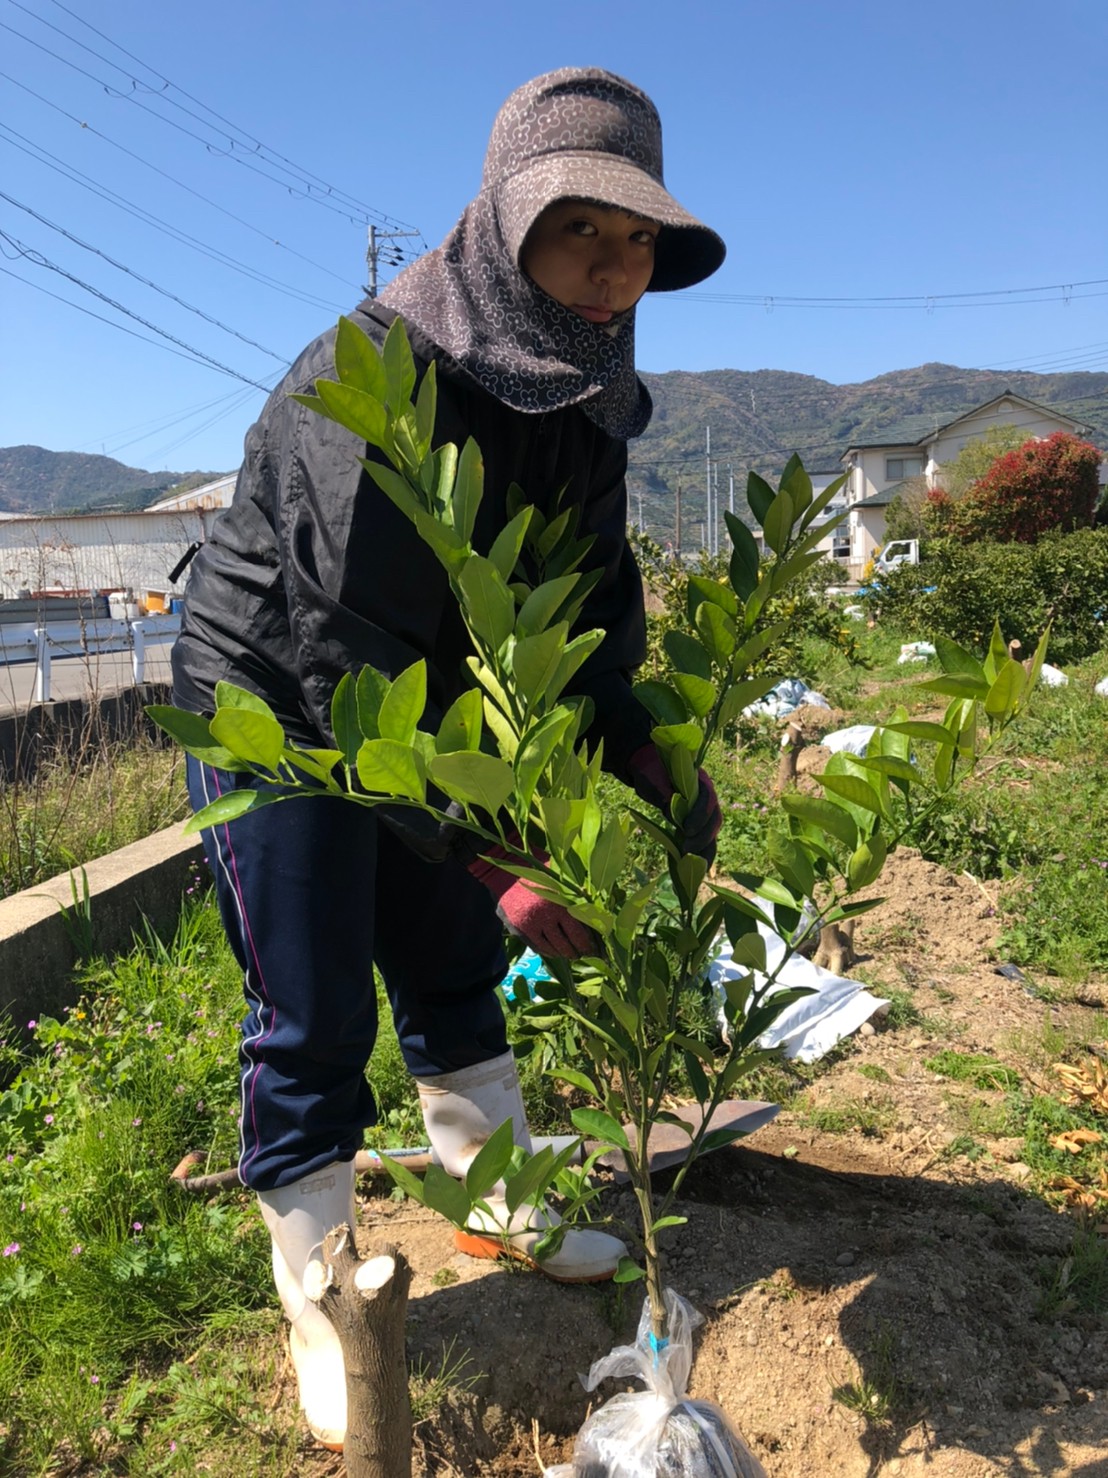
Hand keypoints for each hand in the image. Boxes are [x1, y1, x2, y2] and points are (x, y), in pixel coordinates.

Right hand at [468, 845, 595, 959]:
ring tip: (571, 954)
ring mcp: (530, 924)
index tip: (595, 949)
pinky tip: (555, 952)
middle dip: (577, 952)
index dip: (587, 944)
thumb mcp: (561, 882)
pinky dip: (548, 951)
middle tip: (584, 954)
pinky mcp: (518, 930)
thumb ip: (578, 897)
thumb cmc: (541, 875)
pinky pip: (537, 947)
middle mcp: (544, 916)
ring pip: (552, 948)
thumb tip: (599, 917)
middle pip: (565, 943)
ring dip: (563, 953)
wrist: (506, 875)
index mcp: (559, 902)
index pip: (578, 932)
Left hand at [627, 743, 721, 863]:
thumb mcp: (655, 778)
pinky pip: (702, 839)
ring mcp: (702, 811)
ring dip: (705, 849)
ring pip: (711, 832)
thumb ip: (664, 792)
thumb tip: (673, 813)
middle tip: (687, 850)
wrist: (647, 769)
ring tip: (696, 867)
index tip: (686, 830)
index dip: (700, 816)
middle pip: (713, 820)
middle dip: (703, 837)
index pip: (707, 800)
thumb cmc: (651, 771)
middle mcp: (706, 798)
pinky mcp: (695, 823)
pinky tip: (697, 868)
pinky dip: (701, 853)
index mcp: (700, 782)